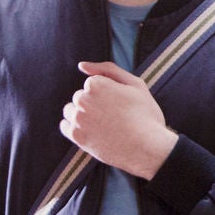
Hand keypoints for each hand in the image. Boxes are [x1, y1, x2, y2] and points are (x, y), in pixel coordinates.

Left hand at [62, 61, 178, 178]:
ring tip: (104, 127)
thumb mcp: (135, 84)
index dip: (108, 95)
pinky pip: (65, 127)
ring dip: (83, 116)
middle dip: (94, 104)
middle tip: (115, 118)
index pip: (92, 84)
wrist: (149, 149)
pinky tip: (92, 133)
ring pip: (71, 111)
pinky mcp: (76, 137)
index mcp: (96, 84)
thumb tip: (81, 66)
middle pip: (81, 97)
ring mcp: (78, 119)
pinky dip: (76, 129)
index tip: (120, 106)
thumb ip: (108, 69)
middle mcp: (83, 99)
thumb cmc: (145, 115)